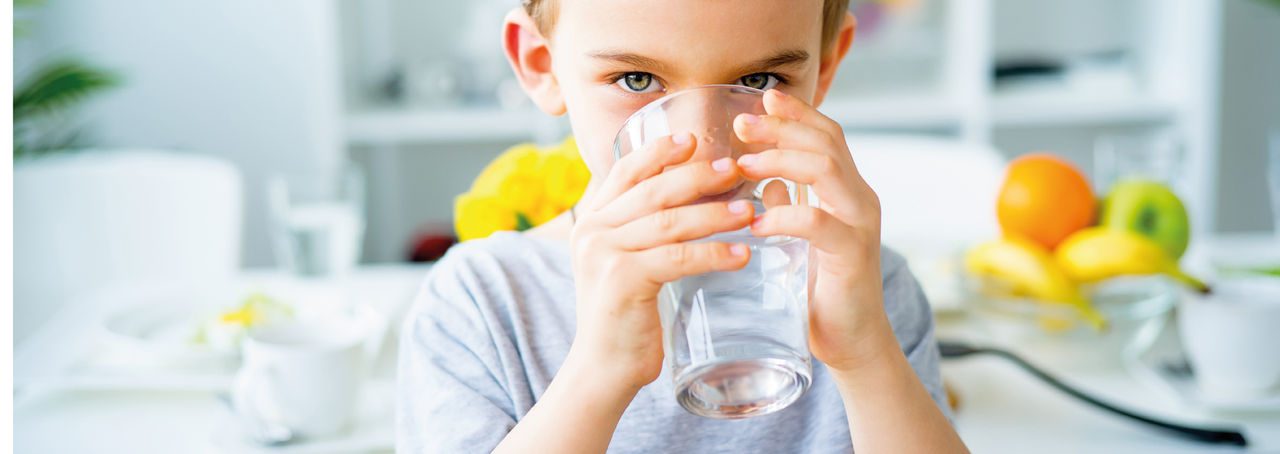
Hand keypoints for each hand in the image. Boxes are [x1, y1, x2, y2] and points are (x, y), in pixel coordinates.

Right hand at [568, 133, 754, 389]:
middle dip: (697, 176)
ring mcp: (603, 254)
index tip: (693, 138)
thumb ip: (645, 231)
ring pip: (667, 221)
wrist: (603, 368)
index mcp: (593, 220)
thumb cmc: (626, 316)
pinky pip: (676, 258)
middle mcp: (592, 230)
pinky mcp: (621, 281)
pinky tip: (741, 254)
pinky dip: (712, 253)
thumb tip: (694, 198)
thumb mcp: (628, 262)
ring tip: (749, 211)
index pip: (623, 170)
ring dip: (713, 213)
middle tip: (735, 169)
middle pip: (652, 190)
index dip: (659, 151)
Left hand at [733, 89, 891, 372]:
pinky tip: (757, 222)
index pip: (826, 136)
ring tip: (743, 165)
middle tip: (742, 124)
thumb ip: (791, 206)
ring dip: (780, 160)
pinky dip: (784, 216)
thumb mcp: (801, 239)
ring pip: (826, 169)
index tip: (761, 100)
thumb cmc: (822, 290)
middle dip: (783, 127)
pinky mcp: (852, 254)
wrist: (851, 341)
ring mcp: (860, 224)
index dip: (797, 115)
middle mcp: (860, 198)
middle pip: (826, 142)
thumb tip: (767, 181)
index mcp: (847, 191)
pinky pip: (818, 222)